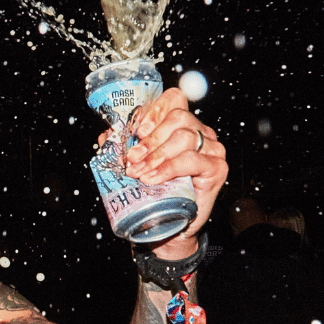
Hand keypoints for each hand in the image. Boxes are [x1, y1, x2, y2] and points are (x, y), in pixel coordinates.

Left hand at [121, 87, 226, 255]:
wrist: (169, 224)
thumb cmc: (154, 191)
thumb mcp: (135, 164)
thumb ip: (123, 146)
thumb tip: (106, 135)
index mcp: (181, 124)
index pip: (174, 99)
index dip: (155, 110)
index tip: (137, 130)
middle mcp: (200, 132)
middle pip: (178, 117)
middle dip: (150, 138)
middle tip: (131, 157)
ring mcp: (211, 149)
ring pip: (184, 137)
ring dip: (156, 155)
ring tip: (139, 172)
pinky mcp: (217, 168)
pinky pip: (191, 160)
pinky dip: (168, 169)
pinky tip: (153, 178)